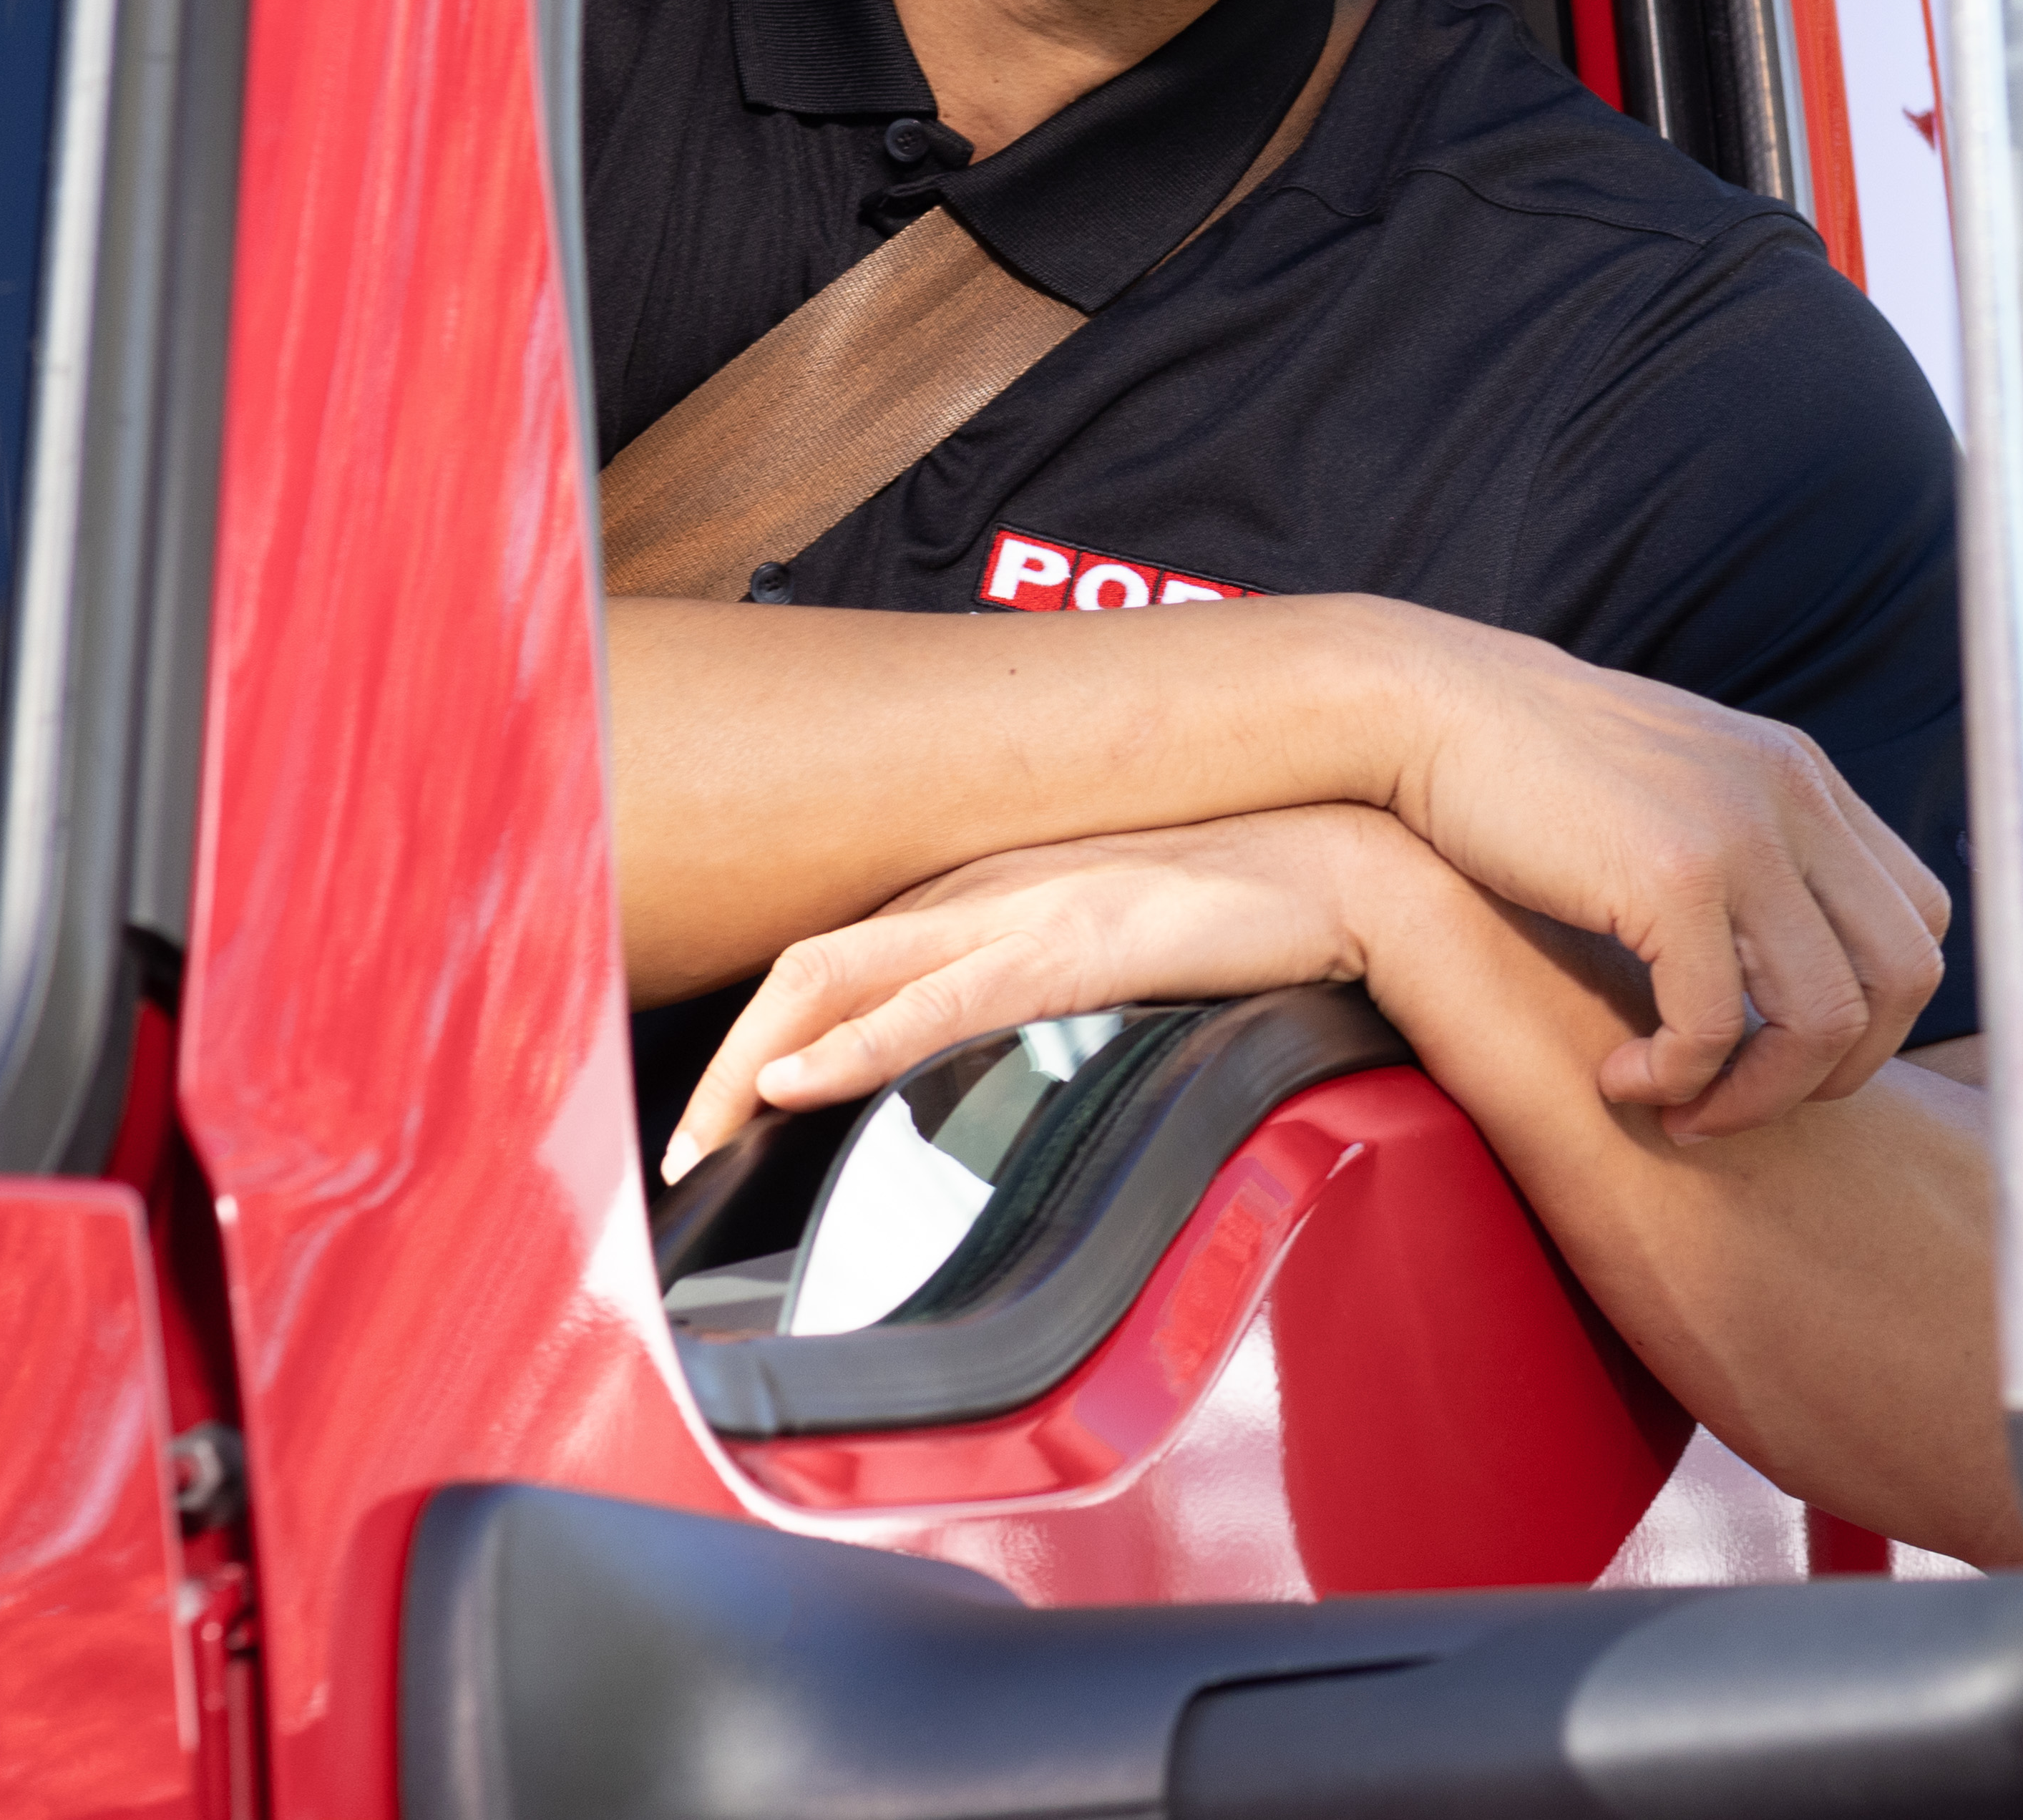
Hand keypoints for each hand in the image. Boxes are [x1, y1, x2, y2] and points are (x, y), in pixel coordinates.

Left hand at [659, 802, 1423, 1176]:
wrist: (1345, 868)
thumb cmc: (1242, 912)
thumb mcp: (1116, 951)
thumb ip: (1046, 990)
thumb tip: (999, 1063)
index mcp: (985, 895)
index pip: (833, 960)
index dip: (755, 1038)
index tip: (717, 1119)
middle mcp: (980, 892)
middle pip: (803, 966)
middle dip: (721, 1065)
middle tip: (677, 1154)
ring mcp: (1019, 912)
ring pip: (836, 975)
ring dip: (751, 1064)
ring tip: (703, 1139)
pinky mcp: (1070, 944)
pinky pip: (938, 1000)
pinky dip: (853, 1044)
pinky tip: (798, 1083)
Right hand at [1347, 601, 1951, 1139]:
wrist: (1429, 706)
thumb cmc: (1528, 766)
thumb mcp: (1674, 784)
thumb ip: (1742, 848)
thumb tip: (1773, 953)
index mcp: (1804, 778)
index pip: (1921, 917)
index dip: (1875, 1011)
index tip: (1786, 1054)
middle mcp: (1795, 797)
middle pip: (1906, 973)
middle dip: (1839, 1070)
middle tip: (1746, 1104)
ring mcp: (1742, 832)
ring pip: (1827, 1014)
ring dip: (1761, 1095)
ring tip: (1684, 1110)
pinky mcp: (1672, 875)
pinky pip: (1714, 1025)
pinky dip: (1678, 1079)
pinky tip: (1621, 1078)